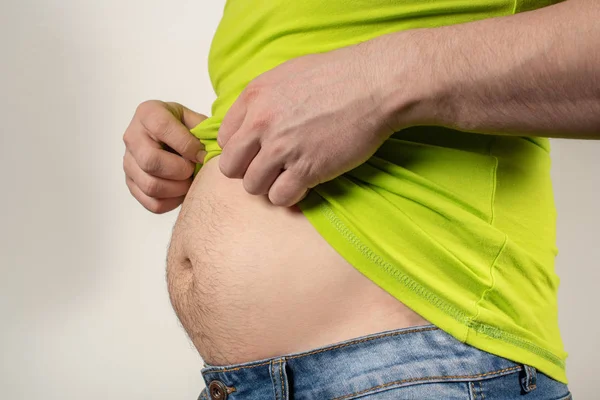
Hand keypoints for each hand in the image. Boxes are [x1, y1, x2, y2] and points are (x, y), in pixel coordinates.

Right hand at [123, 100, 206, 212]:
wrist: (168, 139)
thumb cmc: (183, 128)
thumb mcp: (193, 119)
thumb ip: (204, 129)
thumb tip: (214, 149)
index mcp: (148, 113)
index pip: (162, 128)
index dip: (187, 145)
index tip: (201, 154)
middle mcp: (132, 137)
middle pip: (151, 161)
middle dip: (180, 170)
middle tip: (193, 169)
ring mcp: (128, 162)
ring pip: (151, 185)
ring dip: (178, 188)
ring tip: (190, 180)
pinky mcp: (132, 184)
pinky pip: (152, 203)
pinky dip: (173, 202)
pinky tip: (182, 191)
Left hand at [217, 41, 396, 206]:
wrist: (374, 84)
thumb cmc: (338, 76)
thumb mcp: (287, 75)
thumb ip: (262, 100)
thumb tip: (250, 124)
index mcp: (254, 98)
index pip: (224, 140)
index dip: (242, 150)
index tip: (259, 151)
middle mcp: (261, 123)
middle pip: (231, 168)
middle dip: (248, 171)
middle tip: (270, 169)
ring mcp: (282, 148)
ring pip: (252, 187)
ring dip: (270, 186)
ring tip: (289, 176)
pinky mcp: (306, 169)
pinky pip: (280, 197)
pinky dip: (290, 196)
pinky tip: (305, 184)